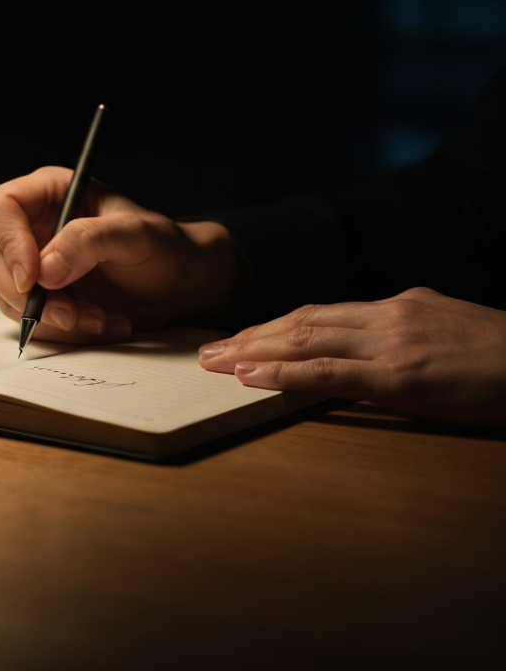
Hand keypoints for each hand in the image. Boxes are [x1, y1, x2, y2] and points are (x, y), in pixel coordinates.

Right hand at [0, 166, 246, 342]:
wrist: (179, 286)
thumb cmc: (161, 246)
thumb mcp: (135, 234)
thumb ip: (88, 240)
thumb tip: (44, 269)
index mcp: (47, 193)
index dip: (8, 242)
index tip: (34, 278)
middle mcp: (32, 228)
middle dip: (28, 294)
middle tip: (70, 313)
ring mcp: (33, 266)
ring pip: (9, 296)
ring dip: (53, 318)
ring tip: (101, 318)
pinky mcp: (43, 300)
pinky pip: (32, 323)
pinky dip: (66, 332)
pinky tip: (104, 323)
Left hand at [198, 287, 505, 427]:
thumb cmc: (503, 356)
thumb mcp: (447, 331)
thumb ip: (403, 332)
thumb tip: (368, 341)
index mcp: (396, 305)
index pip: (318, 312)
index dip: (273, 325)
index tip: (239, 337)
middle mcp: (386, 315)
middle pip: (301, 321)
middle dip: (249, 335)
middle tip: (207, 349)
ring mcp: (391, 342)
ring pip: (305, 340)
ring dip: (252, 351)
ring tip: (214, 363)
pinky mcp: (401, 376)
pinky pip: (329, 373)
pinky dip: (284, 374)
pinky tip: (251, 378)